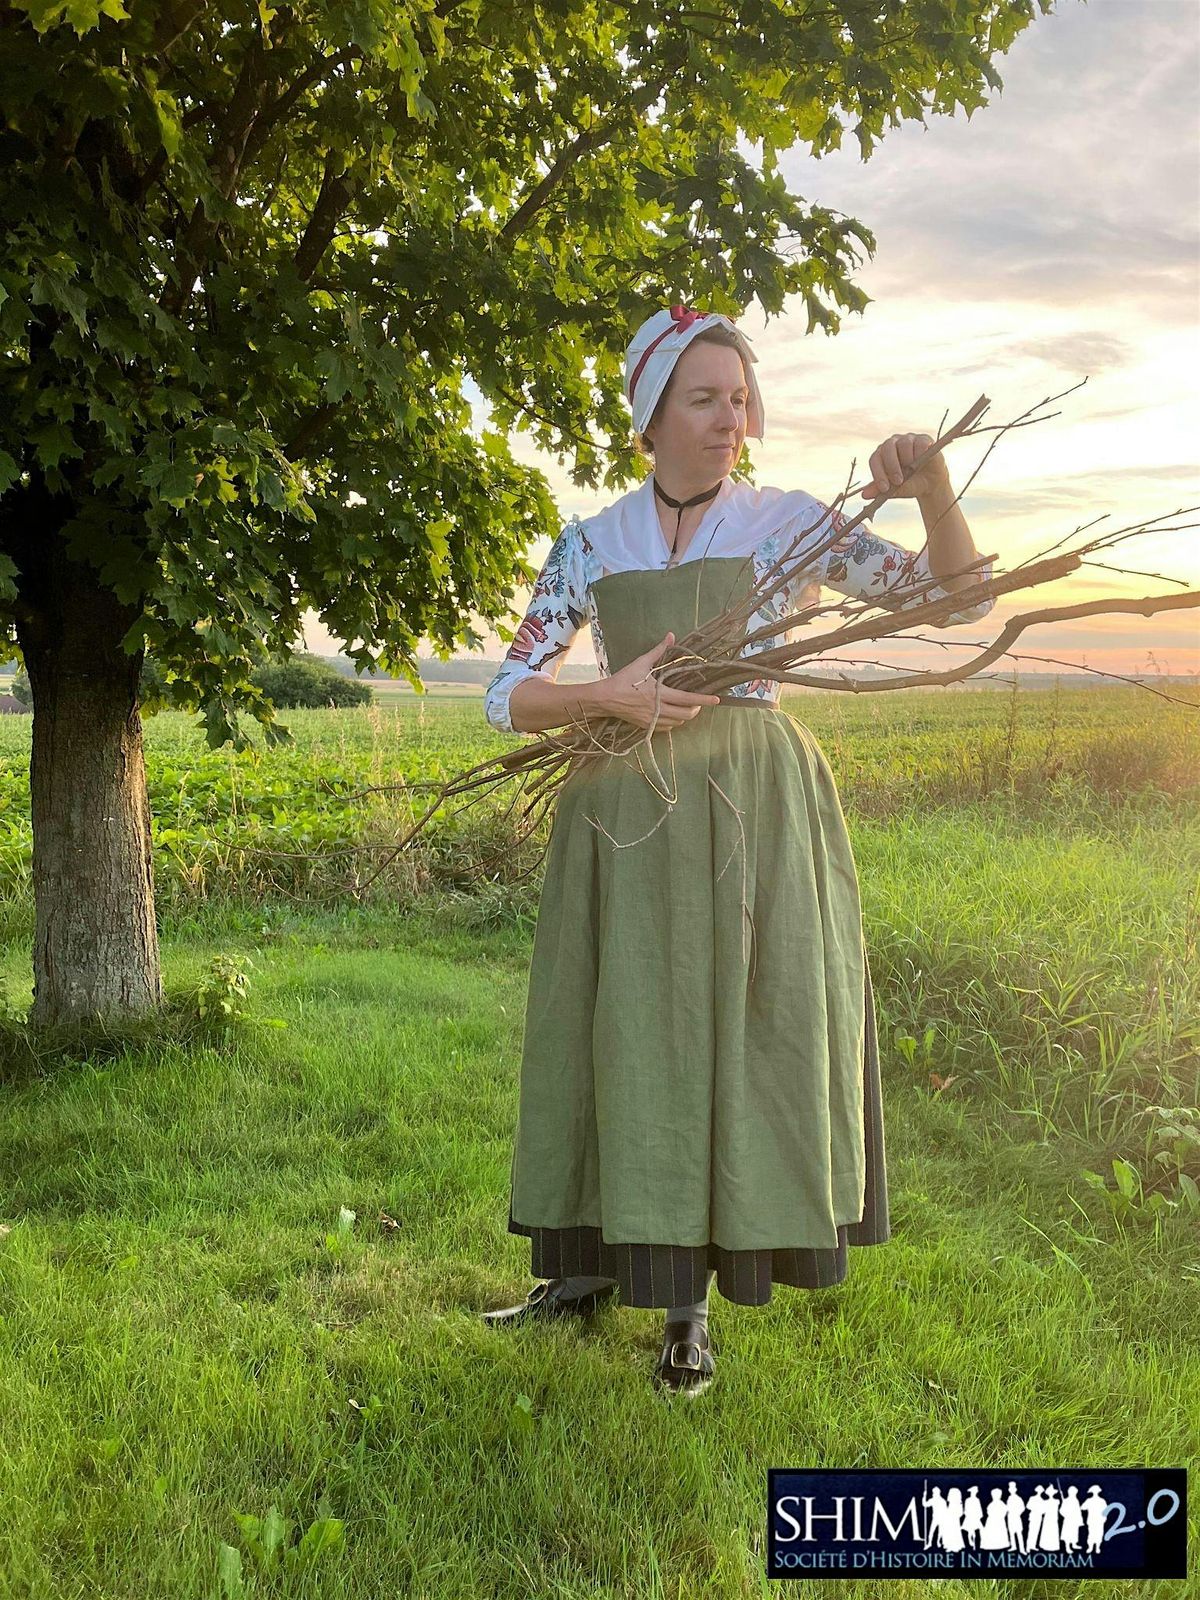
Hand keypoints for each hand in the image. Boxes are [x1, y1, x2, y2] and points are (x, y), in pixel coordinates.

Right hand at [599, 630, 721, 729]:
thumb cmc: (623, 679)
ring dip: (684, 716)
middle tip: (698, 703)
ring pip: (677, 723)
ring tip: (686, 708)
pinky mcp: (645, 726)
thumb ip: (658, 651)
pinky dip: (673, 722)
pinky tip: (672, 715)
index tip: (717, 700)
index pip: (687, 699)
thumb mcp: (641, 663)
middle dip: (696, 710)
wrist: (604, 699)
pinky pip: (665, 728)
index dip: (704, 700)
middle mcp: (657, 709)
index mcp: (659, 693)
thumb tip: (671, 635)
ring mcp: (652, 720)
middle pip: (685, 715)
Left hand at [860, 432, 950, 499]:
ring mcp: (908, 439)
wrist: (931, 483)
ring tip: (913, 471)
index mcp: (882, 455)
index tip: (884, 488)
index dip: (878, 474)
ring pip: (904, 444)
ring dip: (907, 460)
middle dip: (892, 466)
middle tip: (898, 481)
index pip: (875, 460)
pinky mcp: (923, 439)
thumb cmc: (910, 484)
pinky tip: (922, 462)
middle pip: (887, 448)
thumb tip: (864, 495)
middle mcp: (893, 444)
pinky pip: (920, 443)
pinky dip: (920, 453)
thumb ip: (881, 491)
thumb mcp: (896, 490)